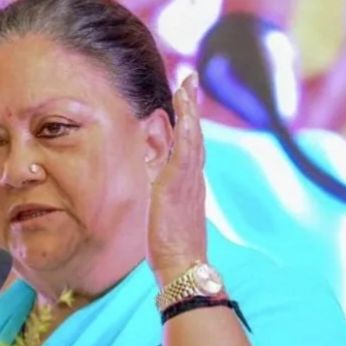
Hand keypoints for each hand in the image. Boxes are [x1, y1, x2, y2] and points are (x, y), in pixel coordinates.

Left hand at [148, 73, 208, 284]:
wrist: (183, 266)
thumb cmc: (172, 246)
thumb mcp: (163, 207)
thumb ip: (160, 181)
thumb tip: (152, 159)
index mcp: (189, 182)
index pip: (189, 143)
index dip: (187, 119)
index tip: (184, 96)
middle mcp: (193, 178)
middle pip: (194, 133)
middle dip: (191, 105)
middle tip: (190, 79)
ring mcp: (188, 182)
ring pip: (192, 138)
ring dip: (189, 111)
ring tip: (187, 86)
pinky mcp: (178, 189)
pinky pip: (184, 156)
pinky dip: (186, 134)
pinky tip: (184, 116)